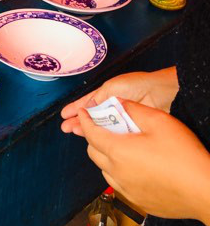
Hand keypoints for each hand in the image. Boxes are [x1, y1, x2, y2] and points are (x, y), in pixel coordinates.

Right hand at [61, 69, 178, 135]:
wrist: (161, 94)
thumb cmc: (138, 85)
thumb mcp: (111, 88)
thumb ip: (98, 100)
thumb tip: (87, 110)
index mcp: (107, 94)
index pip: (87, 103)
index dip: (75, 109)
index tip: (64, 116)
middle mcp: (113, 106)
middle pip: (92, 116)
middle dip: (79, 121)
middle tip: (67, 129)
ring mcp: (121, 117)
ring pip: (102, 126)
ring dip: (90, 129)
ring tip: (77, 134)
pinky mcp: (131, 127)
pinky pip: (115, 133)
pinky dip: (106, 136)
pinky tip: (99, 141)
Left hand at [77, 101, 209, 223]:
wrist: (204, 190)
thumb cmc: (183, 155)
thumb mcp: (158, 121)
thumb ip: (134, 109)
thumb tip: (119, 103)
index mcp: (118, 151)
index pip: (91, 133)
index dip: (84, 120)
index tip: (82, 112)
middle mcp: (117, 172)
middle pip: (93, 152)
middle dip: (93, 136)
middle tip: (104, 126)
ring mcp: (127, 190)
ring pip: (104, 170)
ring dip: (105, 155)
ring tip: (119, 144)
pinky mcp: (138, 201)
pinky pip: (118, 184)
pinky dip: (117, 171)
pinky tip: (132, 165)